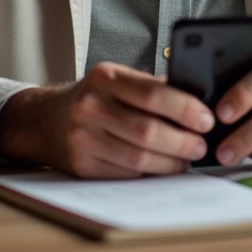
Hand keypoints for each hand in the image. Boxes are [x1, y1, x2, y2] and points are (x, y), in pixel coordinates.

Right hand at [0, 62, 214, 178]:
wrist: (44, 119)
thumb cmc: (92, 97)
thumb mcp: (116, 80)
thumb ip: (152, 87)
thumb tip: (198, 100)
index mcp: (105, 78)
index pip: (153, 94)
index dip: (185, 108)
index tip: (207, 119)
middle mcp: (91, 106)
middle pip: (148, 130)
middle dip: (183, 142)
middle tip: (201, 145)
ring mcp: (84, 138)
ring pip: (139, 158)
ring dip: (171, 162)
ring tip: (186, 158)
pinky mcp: (82, 165)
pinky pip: (126, 174)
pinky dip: (151, 174)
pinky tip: (163, 167)